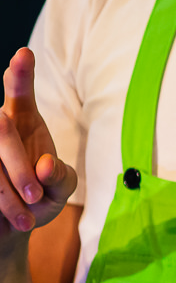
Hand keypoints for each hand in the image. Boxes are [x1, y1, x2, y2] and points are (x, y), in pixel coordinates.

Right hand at [0, 49, 77, 241]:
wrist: (12, 227)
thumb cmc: (40, 199)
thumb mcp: (61, 189)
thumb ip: (61, 177)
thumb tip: (44, 166)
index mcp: (24, 122)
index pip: (20, 94)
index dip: (20, 75)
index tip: (23, 55)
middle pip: (1, 130)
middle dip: (18, 168)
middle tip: (36, 195)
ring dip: (7, 196)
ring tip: (28, 220)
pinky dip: (1, 206)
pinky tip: (16, 219)